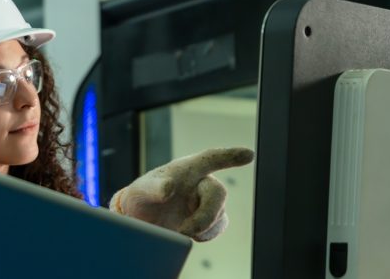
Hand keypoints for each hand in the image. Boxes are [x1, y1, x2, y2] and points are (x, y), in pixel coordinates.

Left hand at [109, 147, 253, 241]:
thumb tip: (168, 188)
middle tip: (185, 230)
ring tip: (180, 231)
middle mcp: (199, 182)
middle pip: (218, 192)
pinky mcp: (207, 219)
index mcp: (185, 169)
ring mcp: (205, 200)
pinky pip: (218, 226)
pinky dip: (206, 234)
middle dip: (206, 214)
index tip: (249, 154)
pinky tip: (189, 235)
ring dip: (204, 226)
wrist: (140, 220)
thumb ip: (153, 188)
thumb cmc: (141, 198)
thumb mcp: (140, 191)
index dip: (229, 156)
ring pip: (220, 213)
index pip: (210, 158)